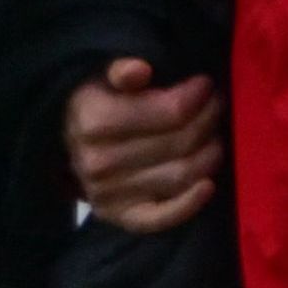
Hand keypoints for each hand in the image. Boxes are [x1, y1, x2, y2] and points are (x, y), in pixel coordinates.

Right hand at [65, 58, 224, 232]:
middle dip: (209, 119)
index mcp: (94, 122)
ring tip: (213, 135)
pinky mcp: (122, 217)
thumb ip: (120, 69)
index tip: (205, 85)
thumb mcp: (102, 78)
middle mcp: (98, 162)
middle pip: (182, 142)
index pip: (171, 112)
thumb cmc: (98, 104)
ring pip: (182, 174)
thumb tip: (138, 70)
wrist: (71, 147)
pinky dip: (189, 204)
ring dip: (209, 154)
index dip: (198, 95)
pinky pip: (161, 218)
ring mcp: (109, 193)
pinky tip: (208, 186)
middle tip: (216, 106)